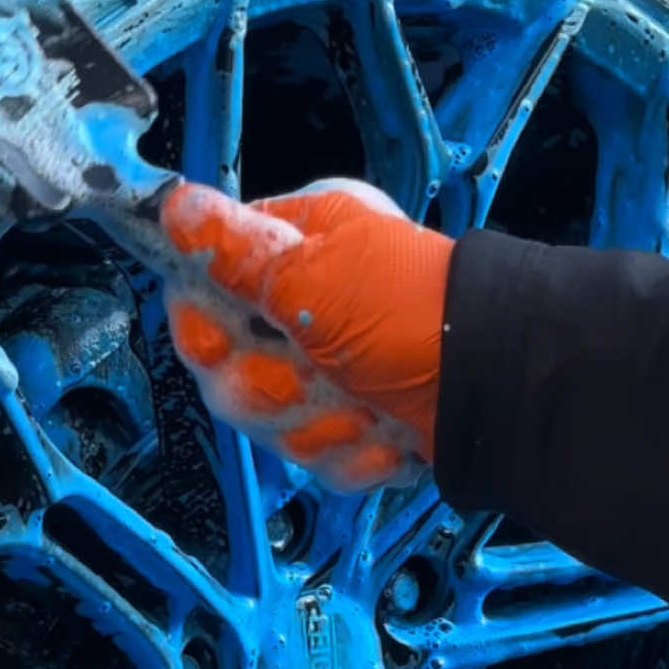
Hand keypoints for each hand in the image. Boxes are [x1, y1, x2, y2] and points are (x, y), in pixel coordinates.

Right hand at [162, 179, 453, 491]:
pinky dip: (357, 454)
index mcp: (294, 255)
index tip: (225, 340)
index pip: (202, 295)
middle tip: (319, 373)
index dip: (205, 328)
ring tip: (368, 405)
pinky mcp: (355, 429)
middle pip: (231, 375)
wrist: (493, 387)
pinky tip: (389, 432)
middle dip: (275, 389)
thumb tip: (175, 207)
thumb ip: (237, 250)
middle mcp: (307, 314)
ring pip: (275, 427)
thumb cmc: (418, 314)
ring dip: (322, 426)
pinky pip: (321, 461)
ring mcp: (330, 377)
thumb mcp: (318, 274)